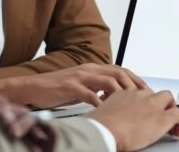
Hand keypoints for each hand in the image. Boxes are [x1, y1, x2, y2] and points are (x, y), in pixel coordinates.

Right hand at [0, 63, 147, 108]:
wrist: (31, 87)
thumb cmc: (56, 89)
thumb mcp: (79, 84)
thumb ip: (96, 86)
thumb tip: (113, 95)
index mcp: (91, 67)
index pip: (120, 69)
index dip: (135, 79)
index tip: (146, 91)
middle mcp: (88, 69)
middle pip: (118, 72)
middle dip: (134, 85)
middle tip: (145, 98)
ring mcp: (79, 77)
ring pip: (108, 81)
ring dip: (121, 92)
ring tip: (130, 104)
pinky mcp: (69, 87)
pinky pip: (89, 94)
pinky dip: (100, 102)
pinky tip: (106, 110)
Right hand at [87, 90, 178, 150]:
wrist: (104, 130)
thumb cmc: (98, 125)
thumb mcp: (101, 112)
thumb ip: (109, 110)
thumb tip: (107, 117)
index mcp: (124, 93)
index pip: (140, 92)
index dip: (146, 102)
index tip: (146, 110)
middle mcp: (139, 95)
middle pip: (156, 92)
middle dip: (161, 102)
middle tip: (161, 114)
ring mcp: (151, 104)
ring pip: (168, 97)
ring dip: (170, 108)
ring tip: (171, 122)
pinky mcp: (161, 118)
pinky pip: (178, 114)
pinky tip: (177, 130)